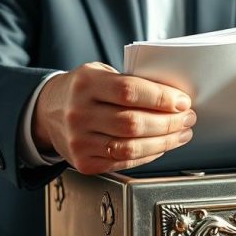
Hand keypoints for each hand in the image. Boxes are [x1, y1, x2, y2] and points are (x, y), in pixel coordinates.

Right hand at [33, 62, 195, 173]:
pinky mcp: (83, 162)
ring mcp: (79, 141)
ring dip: (163, 142)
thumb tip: (173, 97)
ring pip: (130, 147)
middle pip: (132, 123)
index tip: (182, 101)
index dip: (160, 98)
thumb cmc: (83, 90)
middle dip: (168, 122)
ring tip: (180, 133)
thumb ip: (130, 82)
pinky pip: (124, 163)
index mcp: (85, 84)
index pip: (129, 91)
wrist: (47, 111)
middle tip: (187, 118)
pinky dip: (148, 156)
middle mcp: (79, 113)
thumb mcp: (100, 73)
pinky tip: (160, 146)